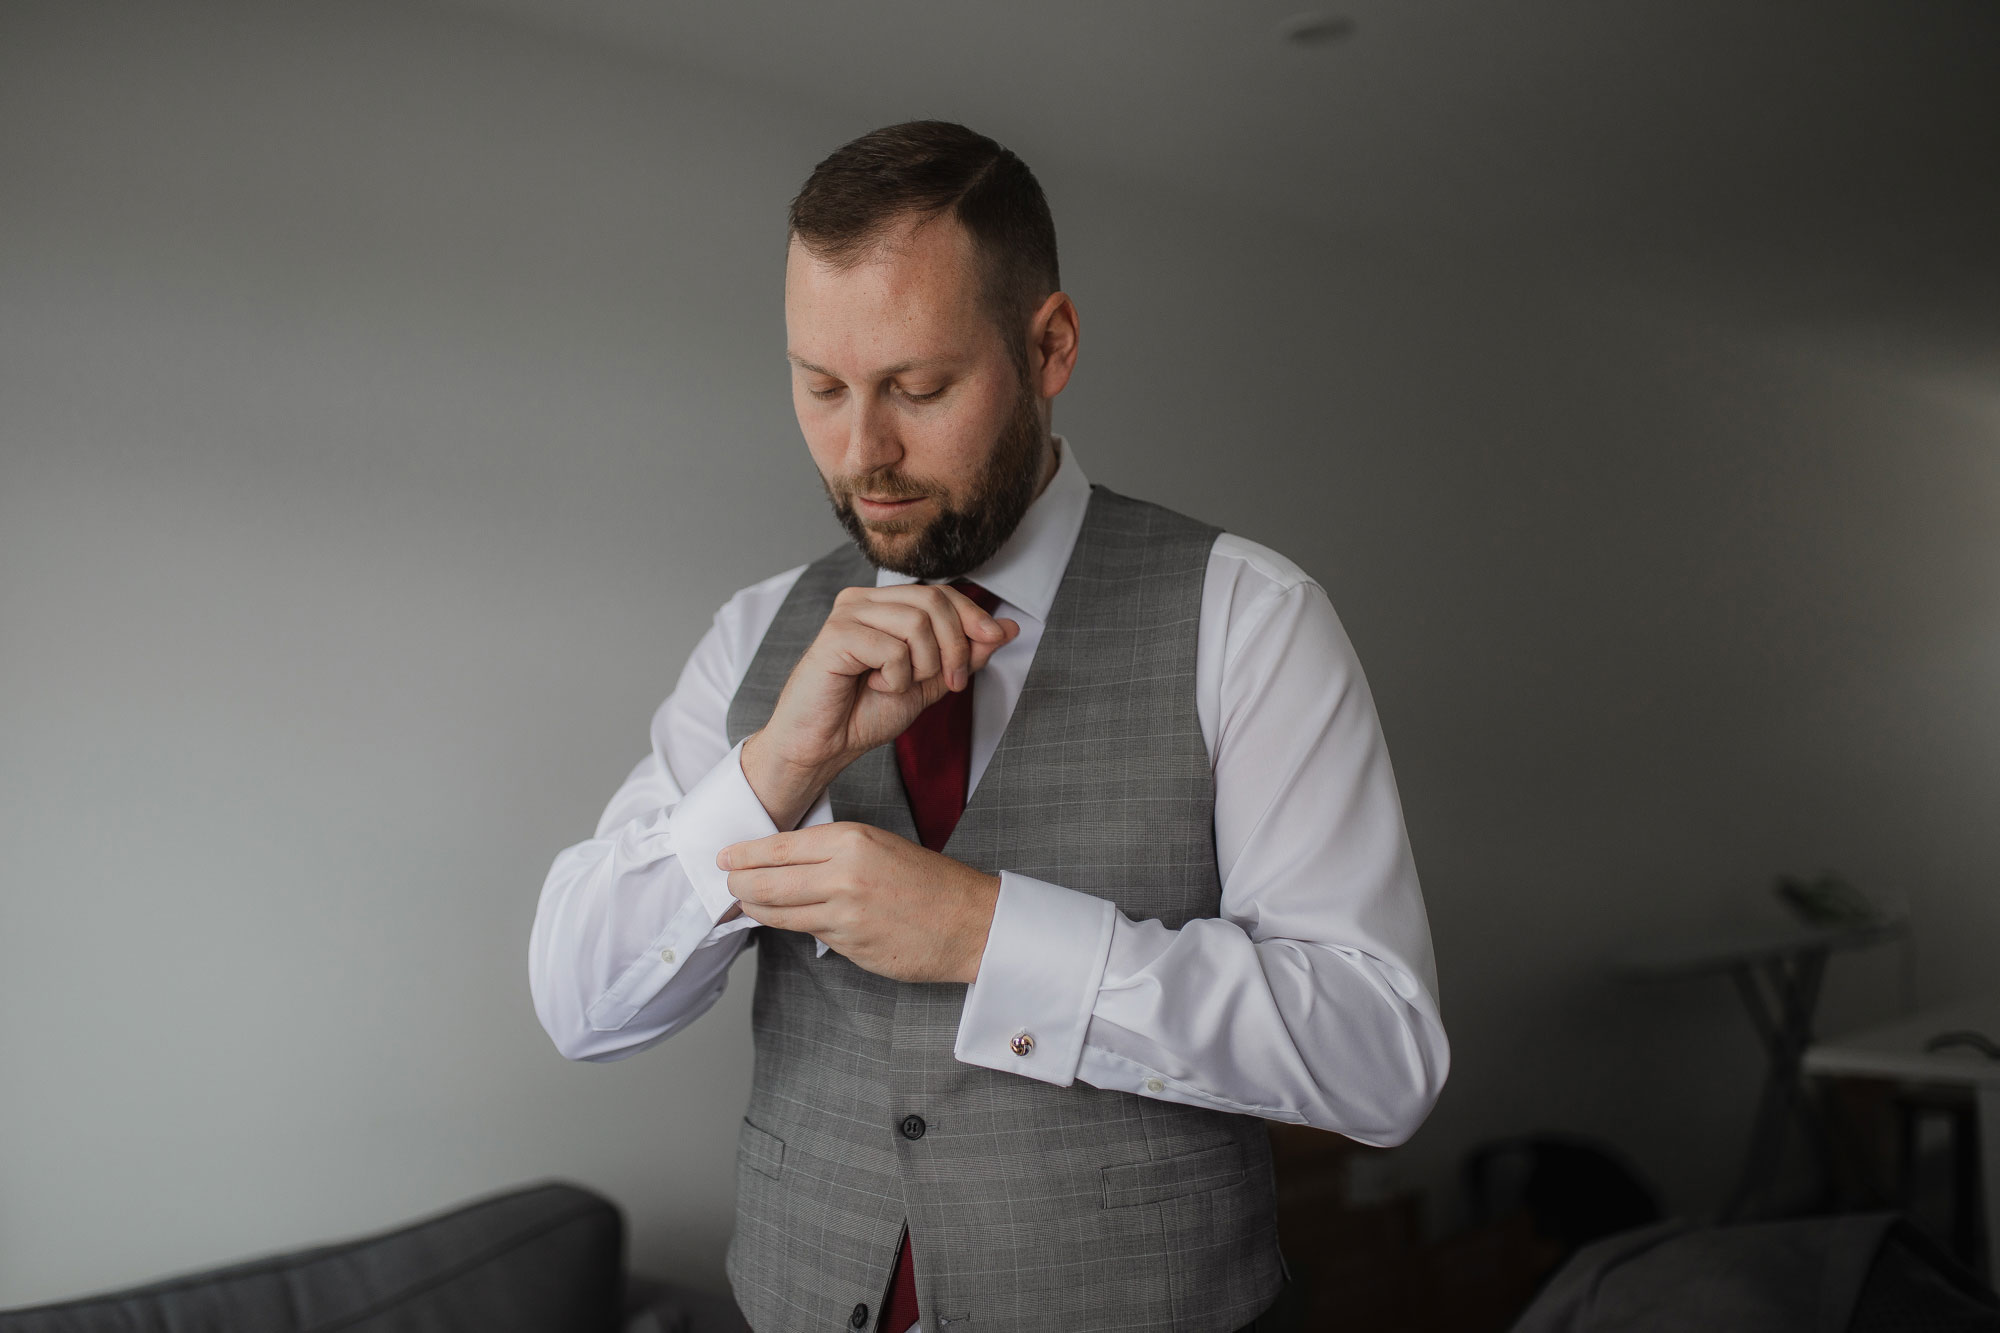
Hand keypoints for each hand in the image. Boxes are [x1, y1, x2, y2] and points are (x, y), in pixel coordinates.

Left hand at [719, 822, 1000, 982]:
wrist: (970, 922)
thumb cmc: (928, 882)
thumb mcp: (878, 845)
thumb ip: (830, 852)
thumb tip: (781, 861)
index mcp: (851, 840)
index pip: (778, 847)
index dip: (744, 854)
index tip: (725, 857)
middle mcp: (843, 875)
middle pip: (767, 882)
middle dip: (739, 884)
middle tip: (726, 884)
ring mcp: (844, 915)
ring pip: (778, 913)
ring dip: (756, 908)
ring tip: (746, 902)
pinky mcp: (849, 947)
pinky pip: (807, 934)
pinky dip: (791, 926)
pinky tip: (784, 920)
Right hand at [741, 584, 1018, 827]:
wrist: (823, 745)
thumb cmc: (864, 713)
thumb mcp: (929, 682)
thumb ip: (964, 655)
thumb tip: (1006, 628)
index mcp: (885, 604)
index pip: (942, 592)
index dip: (973, 616)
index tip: (992, 642)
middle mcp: (864, 600)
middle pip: (934, 601)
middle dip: (955, 647)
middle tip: (948, 683)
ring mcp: (848, 613)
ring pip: (916, 623)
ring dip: (923, 666)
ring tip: (898, 686)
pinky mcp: (835, 634)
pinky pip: (892, 649)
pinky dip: (895, 677)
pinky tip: (873, 685)